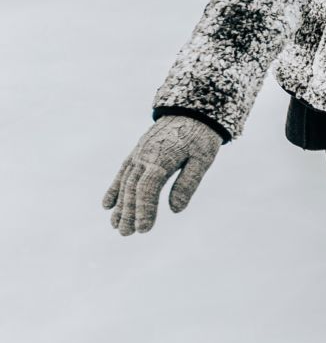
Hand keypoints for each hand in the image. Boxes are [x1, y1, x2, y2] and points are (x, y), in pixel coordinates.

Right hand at [102, 115, 222, 235]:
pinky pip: (123, 172)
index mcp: (162, 158)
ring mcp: (138, 153)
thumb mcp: (202, 158)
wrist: (193, 108)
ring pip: (125, 182)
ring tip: (116, 226)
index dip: (144, 209)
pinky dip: (114, 188)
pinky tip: (107, 205)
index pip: (148, 188)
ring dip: (120, 205)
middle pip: (133, 188)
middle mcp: (145, 155)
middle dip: (129, 212)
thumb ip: (188, 182)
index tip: (144, 230)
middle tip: (126, 234)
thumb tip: (175, 210)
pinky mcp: (137, 151)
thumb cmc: (201, 136)